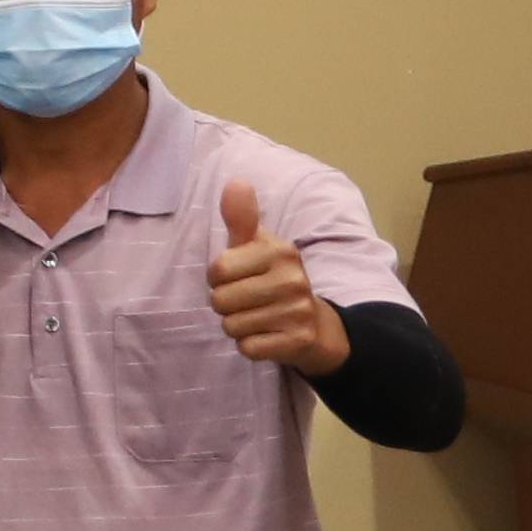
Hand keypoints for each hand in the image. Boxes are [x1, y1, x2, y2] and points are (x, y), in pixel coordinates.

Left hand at [206, 178, 350, 372]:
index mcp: (279, 251)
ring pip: (231, 326)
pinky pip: (247, 347)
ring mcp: (297, 311)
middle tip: (248, 301)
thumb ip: (241, 218)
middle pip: (220, 301)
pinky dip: (250, 345)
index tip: (238, 277)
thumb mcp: (256, 246)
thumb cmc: (271, 278)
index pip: (217, 270)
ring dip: (237, 325)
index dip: (218, 278)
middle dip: (225, 304)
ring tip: (258, 316)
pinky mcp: (297, 341)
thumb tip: (236, 182)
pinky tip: (268, 335)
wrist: (314, 323)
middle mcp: (292, 279)